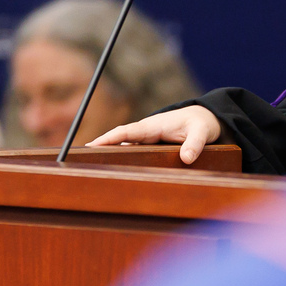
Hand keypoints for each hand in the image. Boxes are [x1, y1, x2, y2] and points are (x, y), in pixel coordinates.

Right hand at [89, 105, 220, 162]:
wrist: (205, 118)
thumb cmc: (202, 123)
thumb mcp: (202, 132)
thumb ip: (196, 145)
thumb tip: (186, 159)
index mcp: (154, 125)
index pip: (127, 132)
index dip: (109, 138)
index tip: (92, 145)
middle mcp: (147, 131)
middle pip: (119, 139)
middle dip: (101, 146)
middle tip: (80, 158)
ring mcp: (147, 137)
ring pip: (124, 145)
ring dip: (108, 152)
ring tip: (89, 166)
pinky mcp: (150, 143)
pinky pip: (132, 149)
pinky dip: (120, 155)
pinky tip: (111, 168)